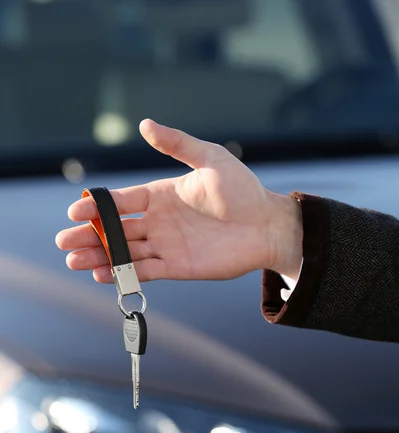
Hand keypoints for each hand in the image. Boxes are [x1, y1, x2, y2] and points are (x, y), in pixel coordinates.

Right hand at [56, 120, 302, 282]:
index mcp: (161, 195)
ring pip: (125, 252)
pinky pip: (144, 271)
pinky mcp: (177, 267)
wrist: (266, 225)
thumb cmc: (241, 190)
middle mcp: (159, 221)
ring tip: (73, 261)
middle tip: (63, 241)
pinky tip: (102, 275)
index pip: (122, 202)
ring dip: (98, 256)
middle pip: (116, 230)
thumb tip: (145, 124)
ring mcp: (166, 245)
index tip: (76, 209)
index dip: (98, 206)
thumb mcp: (210, 158)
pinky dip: (123, 274)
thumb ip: (177, 144)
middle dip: (89, 235)